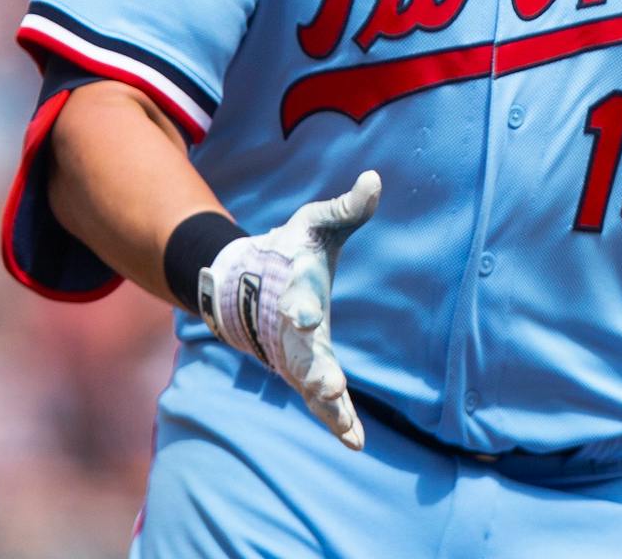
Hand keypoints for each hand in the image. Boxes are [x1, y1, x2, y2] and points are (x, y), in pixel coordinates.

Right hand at [199, 170, 381, 449]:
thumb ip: (347, 207)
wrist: (246, 279)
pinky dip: (336, 421)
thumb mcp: (316, 222)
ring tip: (348, 428)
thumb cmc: (289, 247)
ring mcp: (293, 355)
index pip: (296, 299)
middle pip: (301, 354)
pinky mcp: (301, 372)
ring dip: (327, 406)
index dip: (300, 306)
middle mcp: (289, 330)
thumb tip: (375, 180)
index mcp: (294, 289)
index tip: (305, 315)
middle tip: (329, 387)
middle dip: (314, 371)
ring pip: (309, 385)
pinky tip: (357, 442)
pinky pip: (320, 402)